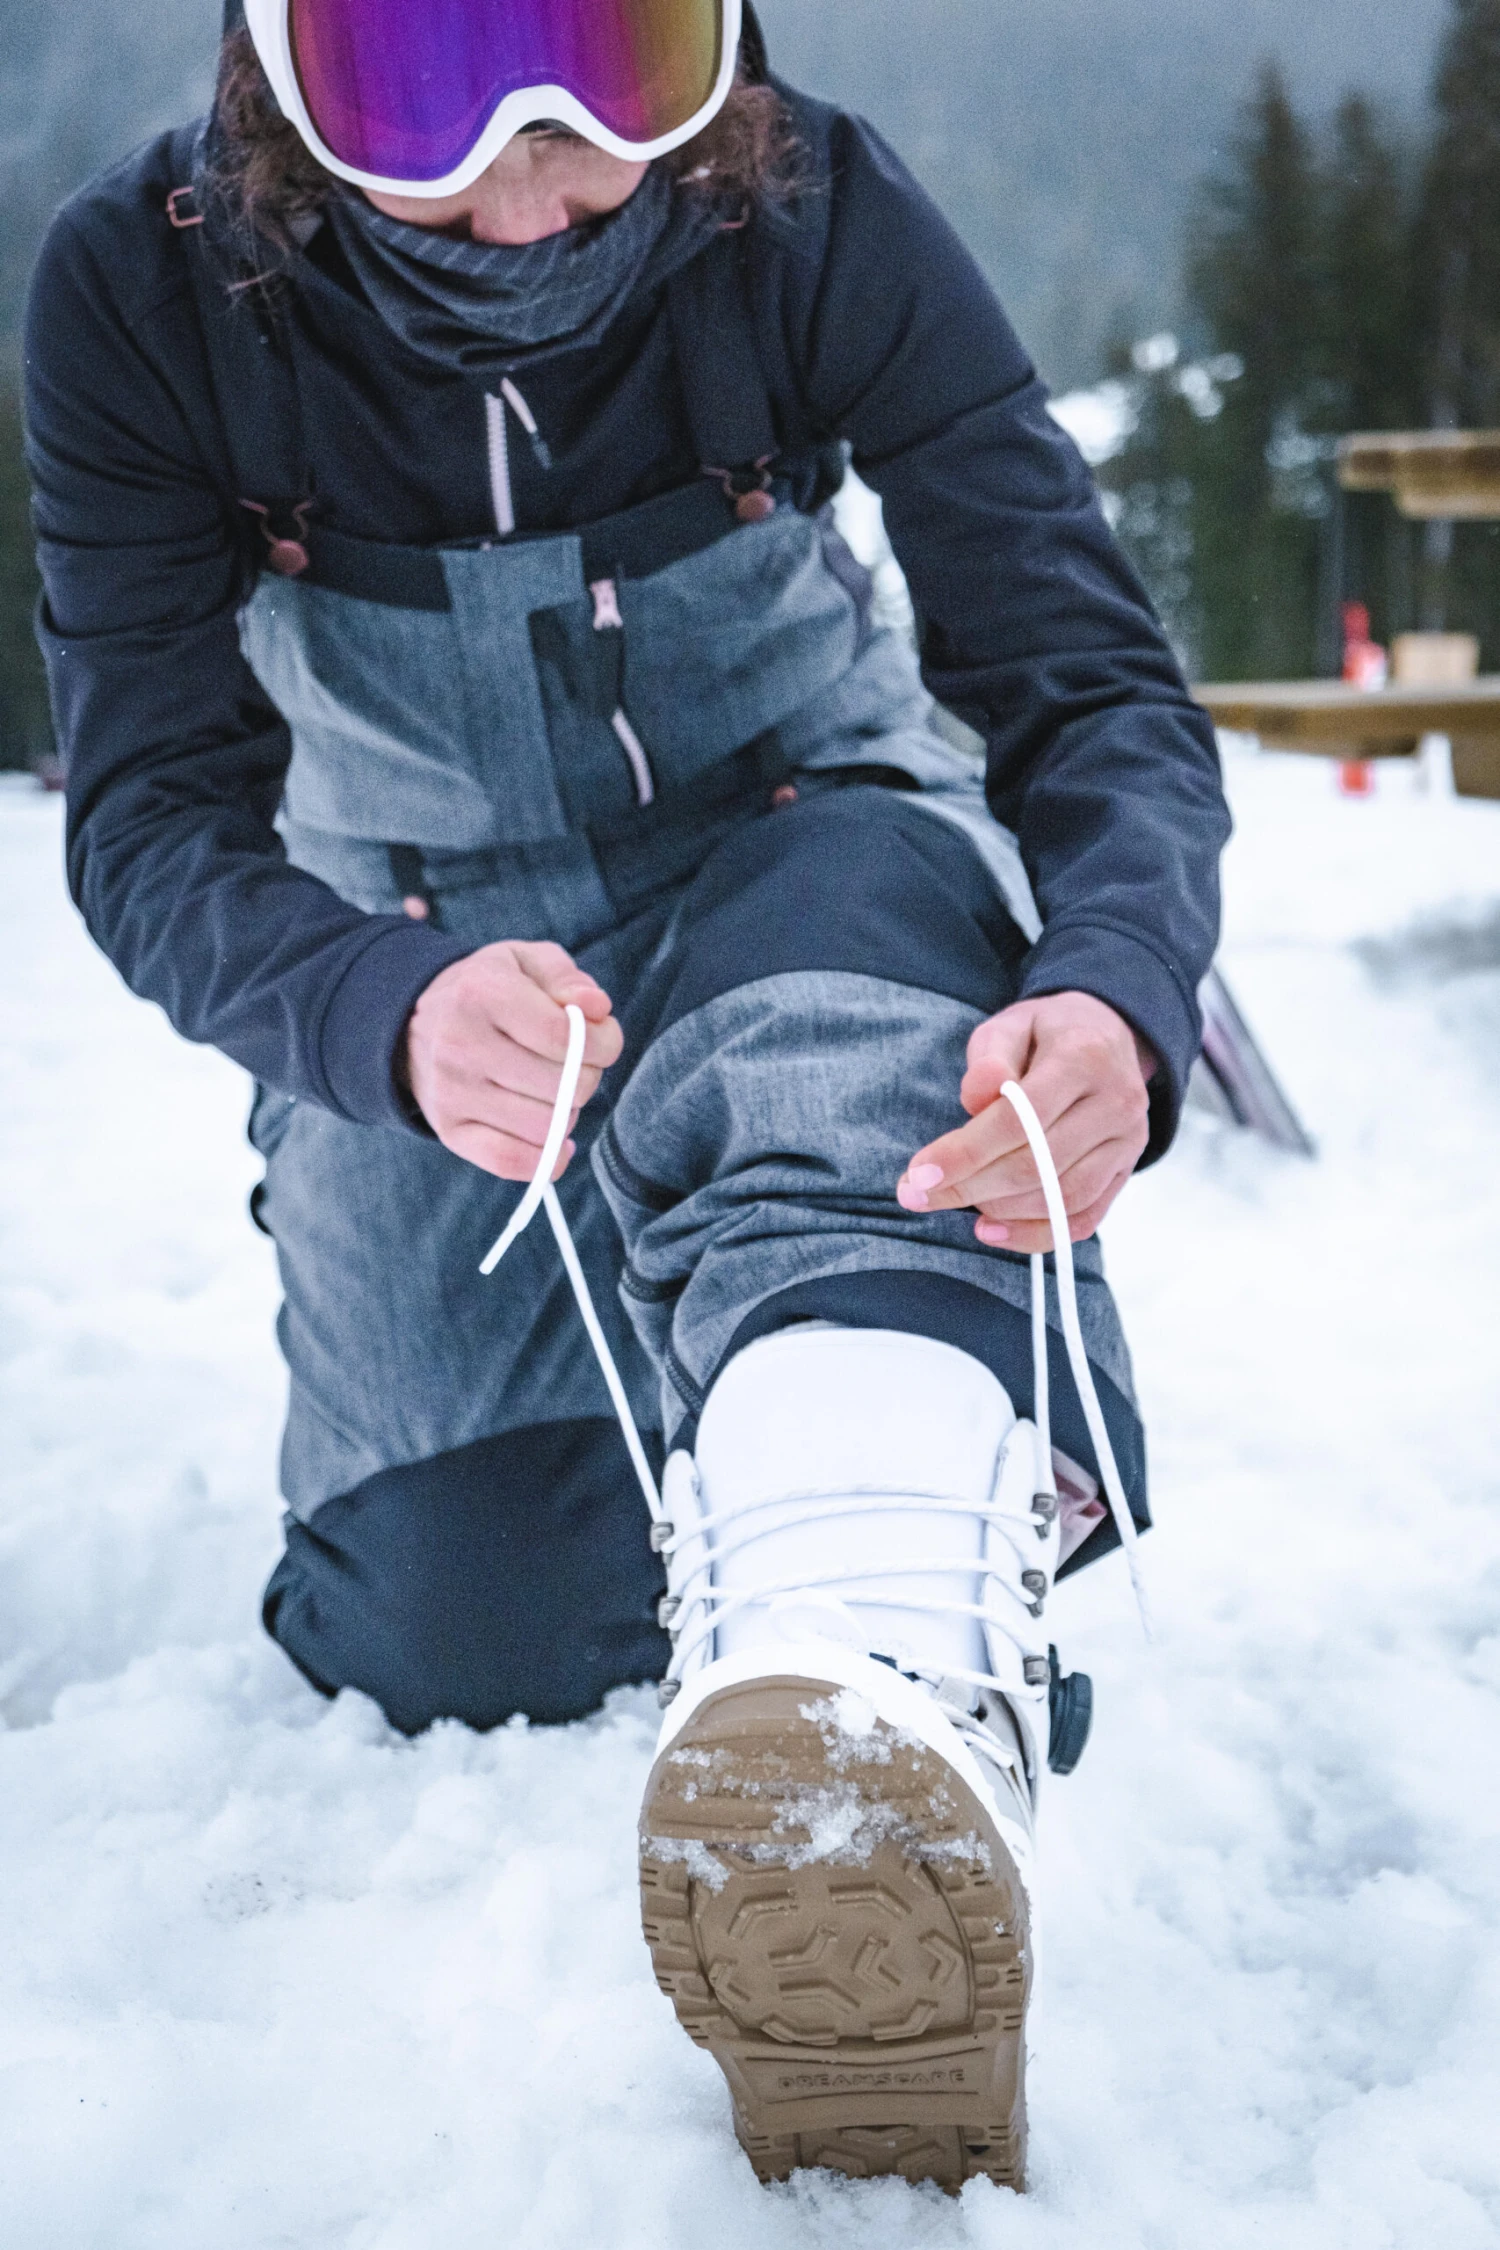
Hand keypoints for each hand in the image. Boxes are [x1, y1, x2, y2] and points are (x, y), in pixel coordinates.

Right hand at [400, 939, 622, 1179]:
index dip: (604, 1043)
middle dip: (588, 1077)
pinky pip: (510, 1161)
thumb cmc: (487, 990)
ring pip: (545, 1127)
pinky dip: (546, 1160)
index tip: (604, 1040)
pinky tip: (556, 1139)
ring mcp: (451, 1092)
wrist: (413, 1023)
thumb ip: (567, 979)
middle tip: (576, 1064)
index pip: (564, 1036)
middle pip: (563, 1086)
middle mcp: (460, 1044)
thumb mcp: (525, 962)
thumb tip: (598, 1009)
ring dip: (568, 1114)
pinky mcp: (449, 1130)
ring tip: (555, 1091)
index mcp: (481, 993)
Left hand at [896, 991, 1154, 1252]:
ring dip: (998, 1211)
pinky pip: (1083, 1219)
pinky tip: (990, 1230)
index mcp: (1085, 1057)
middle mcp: (1116, 1103)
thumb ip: (988, 1058)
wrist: (1108, 1036)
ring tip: (953, 1199)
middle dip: (970, 1187)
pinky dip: (1034, 1234)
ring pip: (1062, 1198)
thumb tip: (976, 1099)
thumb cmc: (1046, 1034)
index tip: (918, 1174)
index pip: (1020, 1118)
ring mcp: (1128, 1142)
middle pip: (1038, 1165)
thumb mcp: (1010, 1026)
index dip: (966, 1152)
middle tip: (916, 1195)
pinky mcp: (1126, 1171)